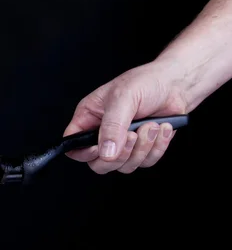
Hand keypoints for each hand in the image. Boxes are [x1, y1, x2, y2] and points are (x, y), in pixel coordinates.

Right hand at [63, 60, 188, 173]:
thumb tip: (106, 153)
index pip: (73, 144)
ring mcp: (122, 144)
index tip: (100, 148)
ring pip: (124, 166)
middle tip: (133, 135)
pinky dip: (157, 147)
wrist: (175, 84)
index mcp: (88, 117)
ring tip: (151, 125)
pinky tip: (161, 129)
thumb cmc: (144, 82)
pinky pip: (146, 163)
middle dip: (120, 154)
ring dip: (142, 148)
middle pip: (98, 164)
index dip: (83, 152)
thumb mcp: (123, 98)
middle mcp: (102, 133)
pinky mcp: (142, 149)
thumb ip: (112, 126)